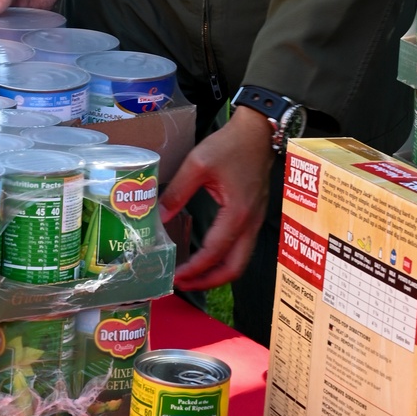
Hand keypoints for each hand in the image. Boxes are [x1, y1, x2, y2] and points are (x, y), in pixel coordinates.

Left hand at [159, 105, 274, 290]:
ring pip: (240, 260)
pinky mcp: (254, 216)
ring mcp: (255, 220)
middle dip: (208, 281)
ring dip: (217, 273)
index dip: (194, 269)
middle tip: (183, 284)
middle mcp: (250, 222)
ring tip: (192, 275)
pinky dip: (224, 259)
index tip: (174, 276)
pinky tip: (206, 255)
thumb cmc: (231, 144)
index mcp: (237, 213)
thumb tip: (158, 218)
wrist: (258, 131)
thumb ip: (177, 192)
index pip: (214, 252)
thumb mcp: (198, 164)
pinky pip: (241, 248)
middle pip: (234, 268)